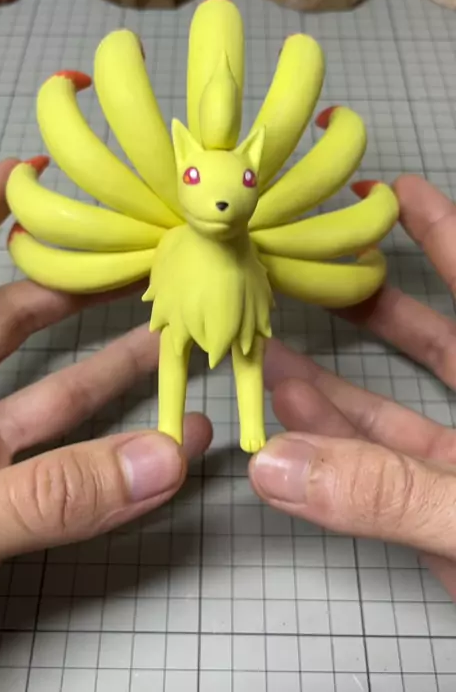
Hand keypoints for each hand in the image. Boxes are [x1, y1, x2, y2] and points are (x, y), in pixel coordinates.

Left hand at [0, 160, 211, 587]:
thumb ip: (54, 494)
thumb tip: (164, 460)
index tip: (32, 170)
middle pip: (10, 317)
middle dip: (77, 283)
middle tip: (142, 255)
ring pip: (50, 390)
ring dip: (113, 365)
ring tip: (177, 335)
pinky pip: (64, 462)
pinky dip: (116, 454)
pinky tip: (169, 443)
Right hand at [252, 174, 455, 598]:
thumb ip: (390, 493)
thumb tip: (274, 463)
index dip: (447, 235)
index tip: (398, 190)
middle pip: (439, 342)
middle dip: (376, 301)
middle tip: (320, 265)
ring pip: (400, 413)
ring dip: (336, 382)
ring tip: (275, 342)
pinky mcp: (450, 522)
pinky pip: (387, 473)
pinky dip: (339, 449)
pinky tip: (293, 420)